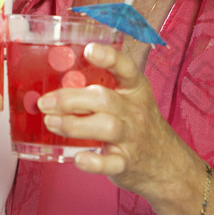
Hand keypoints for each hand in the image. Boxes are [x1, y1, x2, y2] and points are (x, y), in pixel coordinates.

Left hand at [36, 41, 180, 197]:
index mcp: (135, 89)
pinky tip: (78, 158)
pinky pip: (112, 163)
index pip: (126, 68)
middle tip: (45, 102)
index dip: (109, 58)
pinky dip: (93, 162)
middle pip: (104, 99)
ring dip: (74, 124)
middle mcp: (135, 110)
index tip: (90, 50)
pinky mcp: (127, 163)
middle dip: (71, 99)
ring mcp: (132, 137)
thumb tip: (54, 86)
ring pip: (106, 127)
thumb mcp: (128, 100)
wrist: (168, 164)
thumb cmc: (137, 125)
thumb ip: (98, 90)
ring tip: (51, 122)